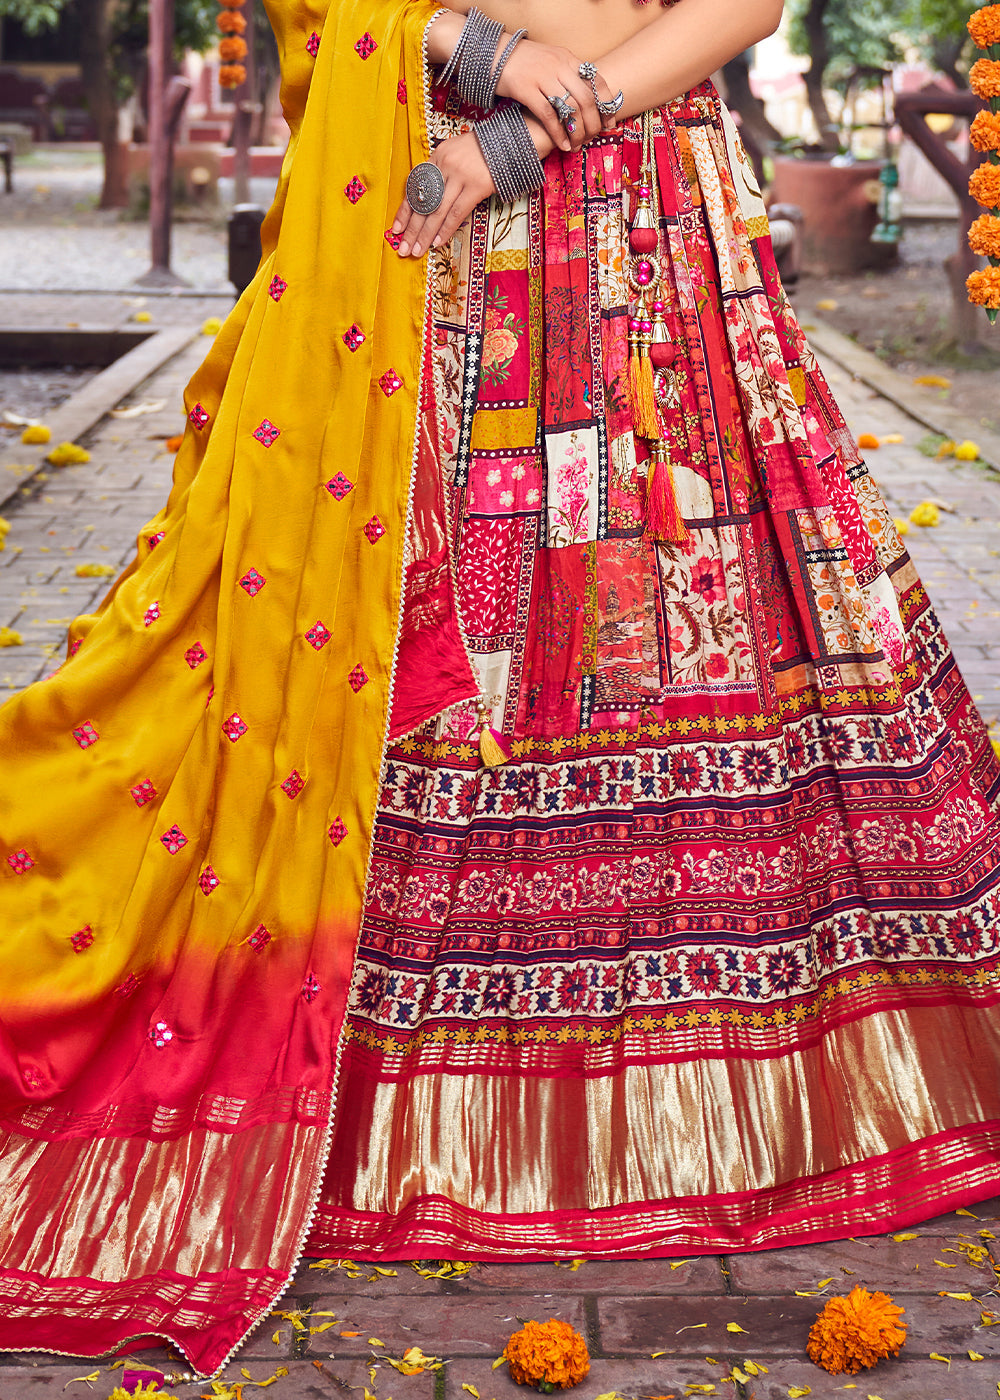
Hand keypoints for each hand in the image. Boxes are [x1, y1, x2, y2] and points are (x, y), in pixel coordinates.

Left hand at [392, 130, 495, 258]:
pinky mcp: (476, 186)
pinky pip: (456, 213)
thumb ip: (440, 173)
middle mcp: (445, 165)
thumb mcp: (455, 154)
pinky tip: (437, 242)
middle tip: (404, 248)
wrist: (509, 142)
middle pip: (423, 202)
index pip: (414, 187)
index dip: (404, 211)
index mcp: (437, 156)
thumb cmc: (481, 152)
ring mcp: (460, 175)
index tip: (396, 229)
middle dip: (411, 228)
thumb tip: (426, 201)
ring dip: (425, 234)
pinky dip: (445, 229)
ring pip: (437, 211)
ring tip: (417, 250)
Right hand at [494, 40, 616, 152]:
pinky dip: (558, 133)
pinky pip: (548, 115)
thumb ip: (568, 75)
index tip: (610, 123)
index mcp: (568, 58)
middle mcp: (558, 65)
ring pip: (570, 108)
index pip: (596, 81)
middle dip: (593, 123)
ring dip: (577, 132)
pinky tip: (563, 145)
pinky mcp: (526, 88)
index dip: (606, 104)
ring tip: (577, 145)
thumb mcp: (551, 61)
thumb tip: (586, 99)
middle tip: (593, 138)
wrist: (494, 53)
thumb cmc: (524, 63)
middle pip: (586, 98)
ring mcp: (542, 76)